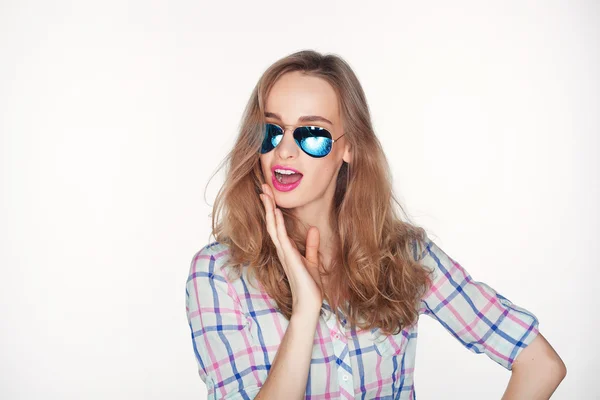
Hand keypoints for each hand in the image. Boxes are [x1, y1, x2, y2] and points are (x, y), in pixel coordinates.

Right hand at [259, 183, 323, 316]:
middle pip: (271, 222)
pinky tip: (277, 212)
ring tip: (265, 193)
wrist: (309, 303)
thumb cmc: (310, 285)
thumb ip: (311, 245)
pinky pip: (281, 237)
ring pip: (273, 226)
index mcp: (286, 249)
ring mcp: (284, 253)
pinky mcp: (289, 258)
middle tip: (262, 186)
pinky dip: (279, 224)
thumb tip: (314, 229)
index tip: (269, 194)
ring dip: (270, 210)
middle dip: (267, 204)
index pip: (276, 225)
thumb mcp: (312, 260)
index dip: (272, 209)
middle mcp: (282, 250)